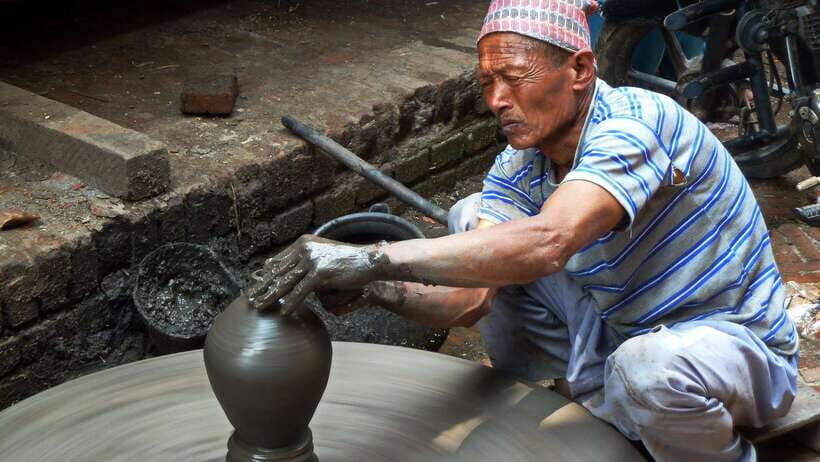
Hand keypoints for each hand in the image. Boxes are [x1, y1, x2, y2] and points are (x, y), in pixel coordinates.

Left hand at [247, 235, 385, 314]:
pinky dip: (291, 302)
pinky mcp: (320, 273)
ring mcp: (312, 260)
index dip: (265, 275)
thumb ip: (305, 263)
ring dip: (271, 296)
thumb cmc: (346, 261)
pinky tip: (283, 311)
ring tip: (260, 306)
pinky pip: (301, 291)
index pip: (278, 261)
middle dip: (263, 286)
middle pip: (278, 271)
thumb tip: (289, 277)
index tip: (254, 285)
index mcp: (303, 243)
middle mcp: (305, 249)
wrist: (368, 261)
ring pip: (286, 281)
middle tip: (250, 298)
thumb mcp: (322, 256)